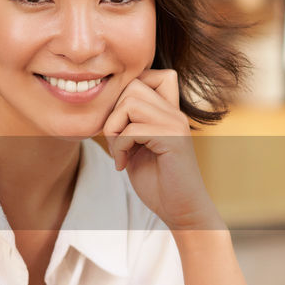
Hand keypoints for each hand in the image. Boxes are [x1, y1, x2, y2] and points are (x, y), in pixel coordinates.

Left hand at [102, 70, 223, 231]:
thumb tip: (103, 102)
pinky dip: (120, 147)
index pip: (150, 74)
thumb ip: (128, 123)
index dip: (125, 92)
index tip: (119, 125)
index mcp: (168, 111)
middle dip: (113, 112)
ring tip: (119, 152)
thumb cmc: (157, 182)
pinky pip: (133, 129)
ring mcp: (176, 124)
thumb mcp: (136, 147)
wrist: (181, 210)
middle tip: (115, 141)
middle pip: (133, 84)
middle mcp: (175, 112)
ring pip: (130, 102)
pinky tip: (123, 165)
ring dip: (114, 128)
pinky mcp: (173, 140)